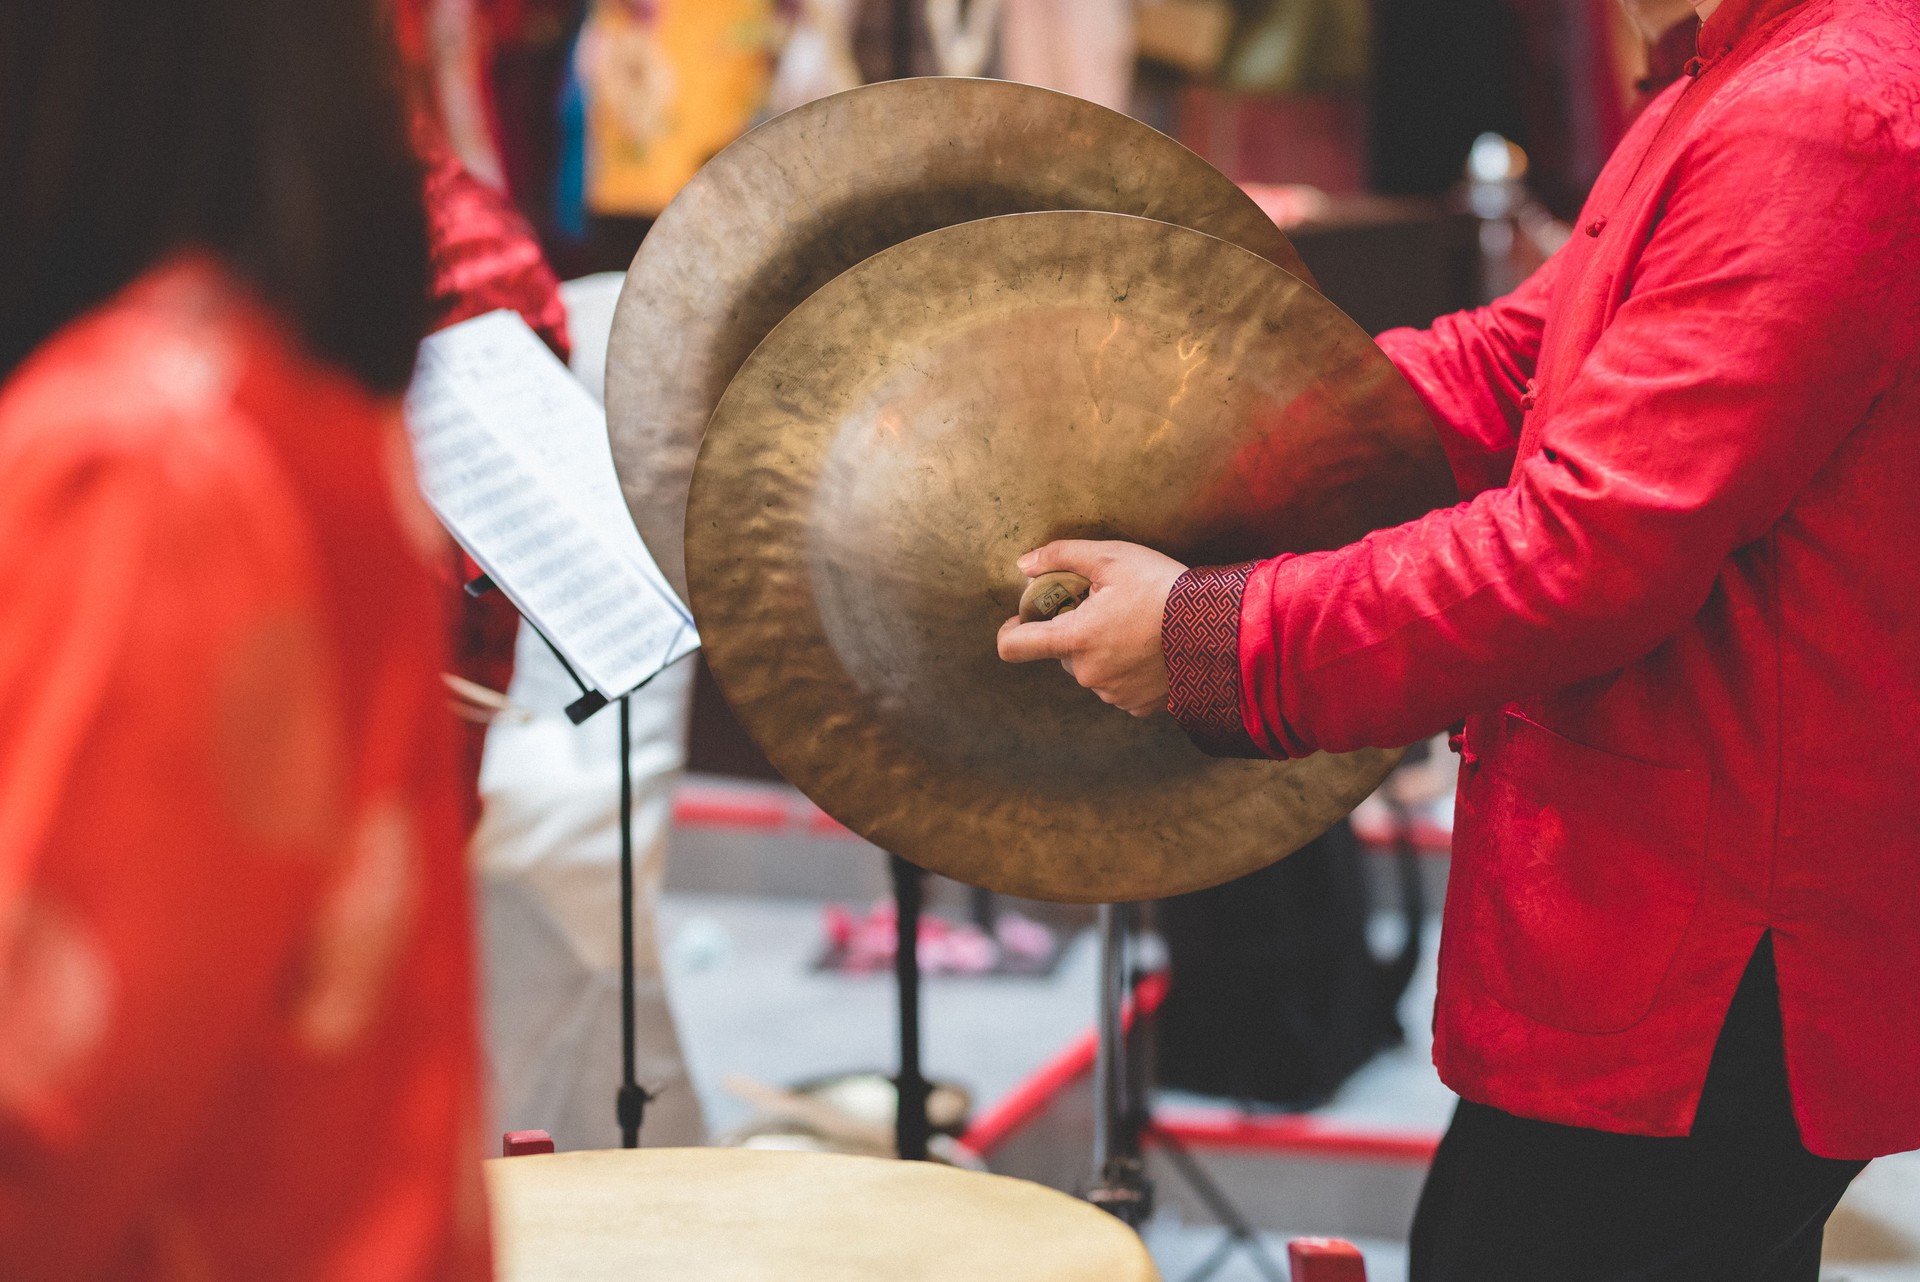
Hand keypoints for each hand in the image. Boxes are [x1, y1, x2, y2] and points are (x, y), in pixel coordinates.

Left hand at [996, 540, 1187, 716]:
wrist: (1220, 627)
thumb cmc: (1162, 587)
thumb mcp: (1111, 557)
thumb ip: (1060, 556)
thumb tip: (1024, 565)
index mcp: (1074, 639)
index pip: (1014, 646)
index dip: (1012, 630)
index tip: (1023, 618)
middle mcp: (1088, 674)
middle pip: (1061, 652)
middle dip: (1075, 630)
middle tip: (1106, 606)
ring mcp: (1113, 694)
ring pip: (1091, 669)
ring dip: (1102, 650)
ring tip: (1135, 625)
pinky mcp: (1139, 707)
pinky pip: (1118, 686)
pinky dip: (1126, 669)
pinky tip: (1150, 649)